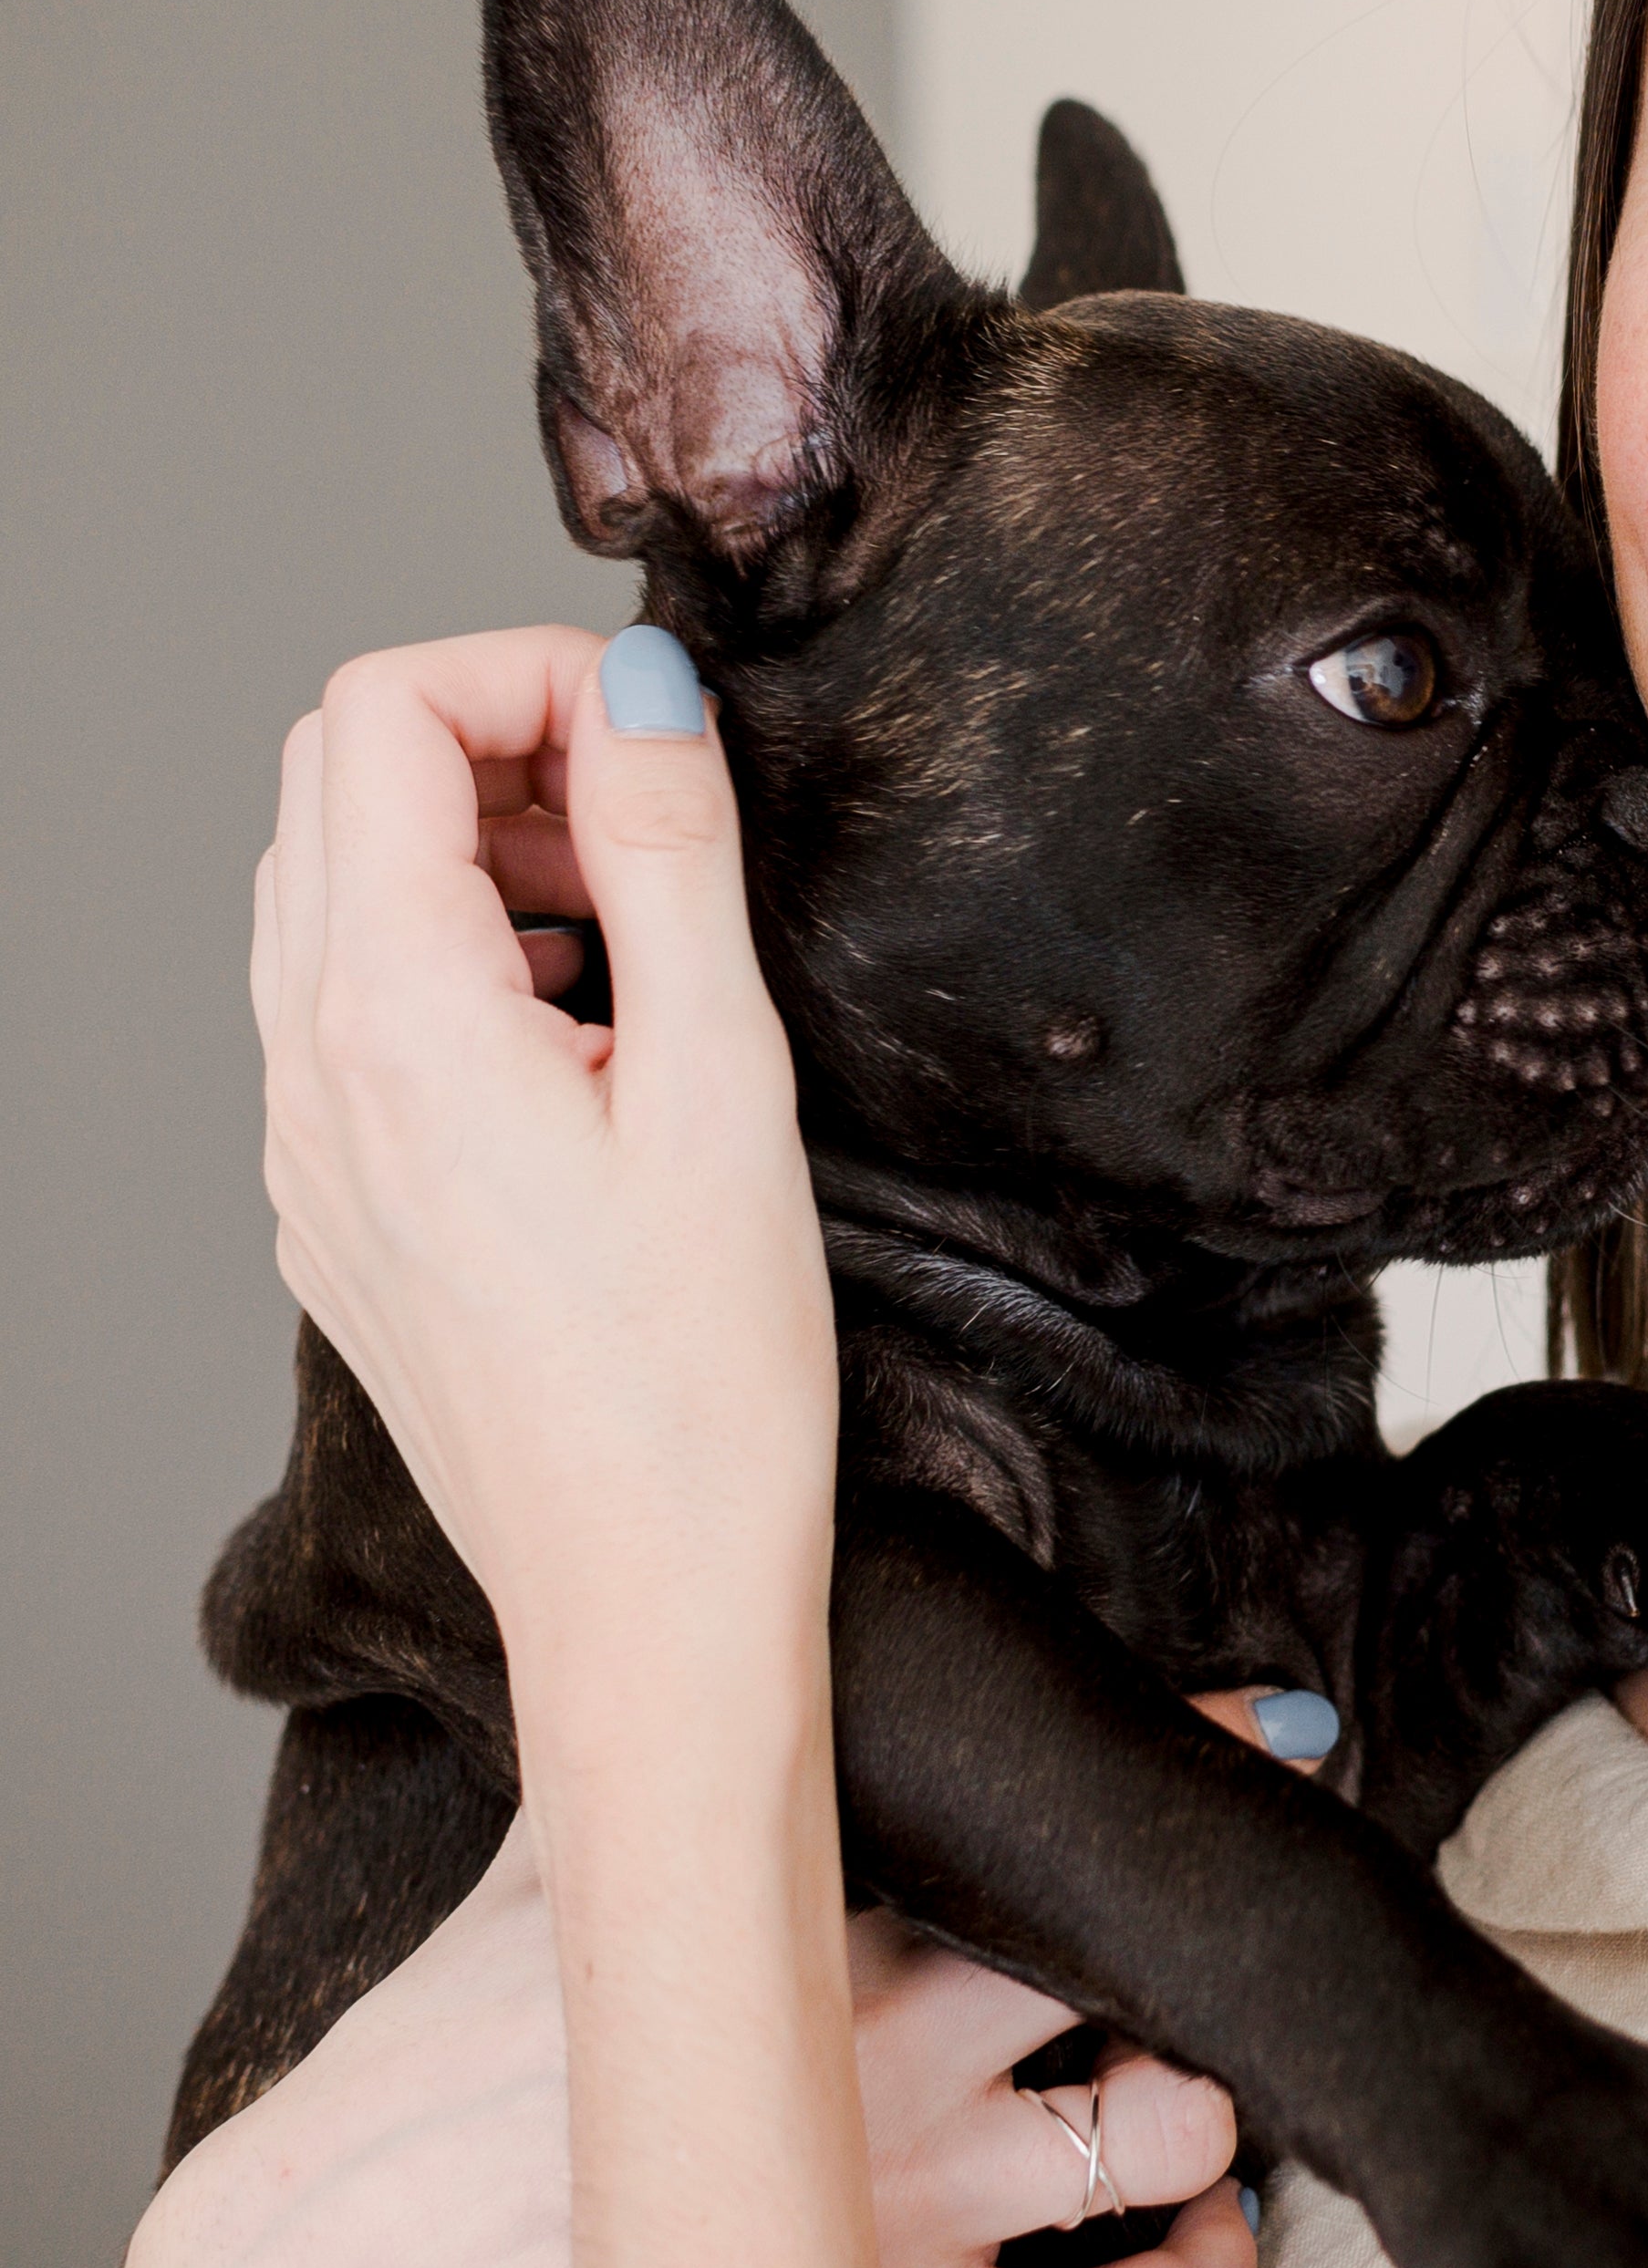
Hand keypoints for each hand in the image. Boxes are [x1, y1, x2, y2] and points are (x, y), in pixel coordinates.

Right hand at [13, 1690, 1322, 2267]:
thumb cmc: (425, 2078)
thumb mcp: (548, 1872)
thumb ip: (661, 1758)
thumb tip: (702, 1608)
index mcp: (811, 1925)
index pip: (1042, 1811)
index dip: (1187, 1756)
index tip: (1275, 1726)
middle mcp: (888, 2063)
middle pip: (1156, 1965)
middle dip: (1212, 1935)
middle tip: (1229, 1921)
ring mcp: (908, 2219)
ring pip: (1189, 2132)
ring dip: (1228, 2098)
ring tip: (1205, 2064)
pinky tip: (1195, 2229)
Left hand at [246, 625, 831, 1652]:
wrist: (642, 1593)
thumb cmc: (704, 1376)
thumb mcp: (722, 1078)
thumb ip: (667, 855)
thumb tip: (640, 684)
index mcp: (396, 1019)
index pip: (379, 713)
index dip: (526, 674)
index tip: (657, 739)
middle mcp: (309, 1069)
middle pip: (333, 779)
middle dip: (496, 742)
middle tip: (649, 819)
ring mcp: (304, 1141)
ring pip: (327, 887)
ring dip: (474, 846)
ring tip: (631, 929)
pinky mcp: (333, 1199)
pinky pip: (342, 1004)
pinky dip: (455, 953)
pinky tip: (585, 1040)